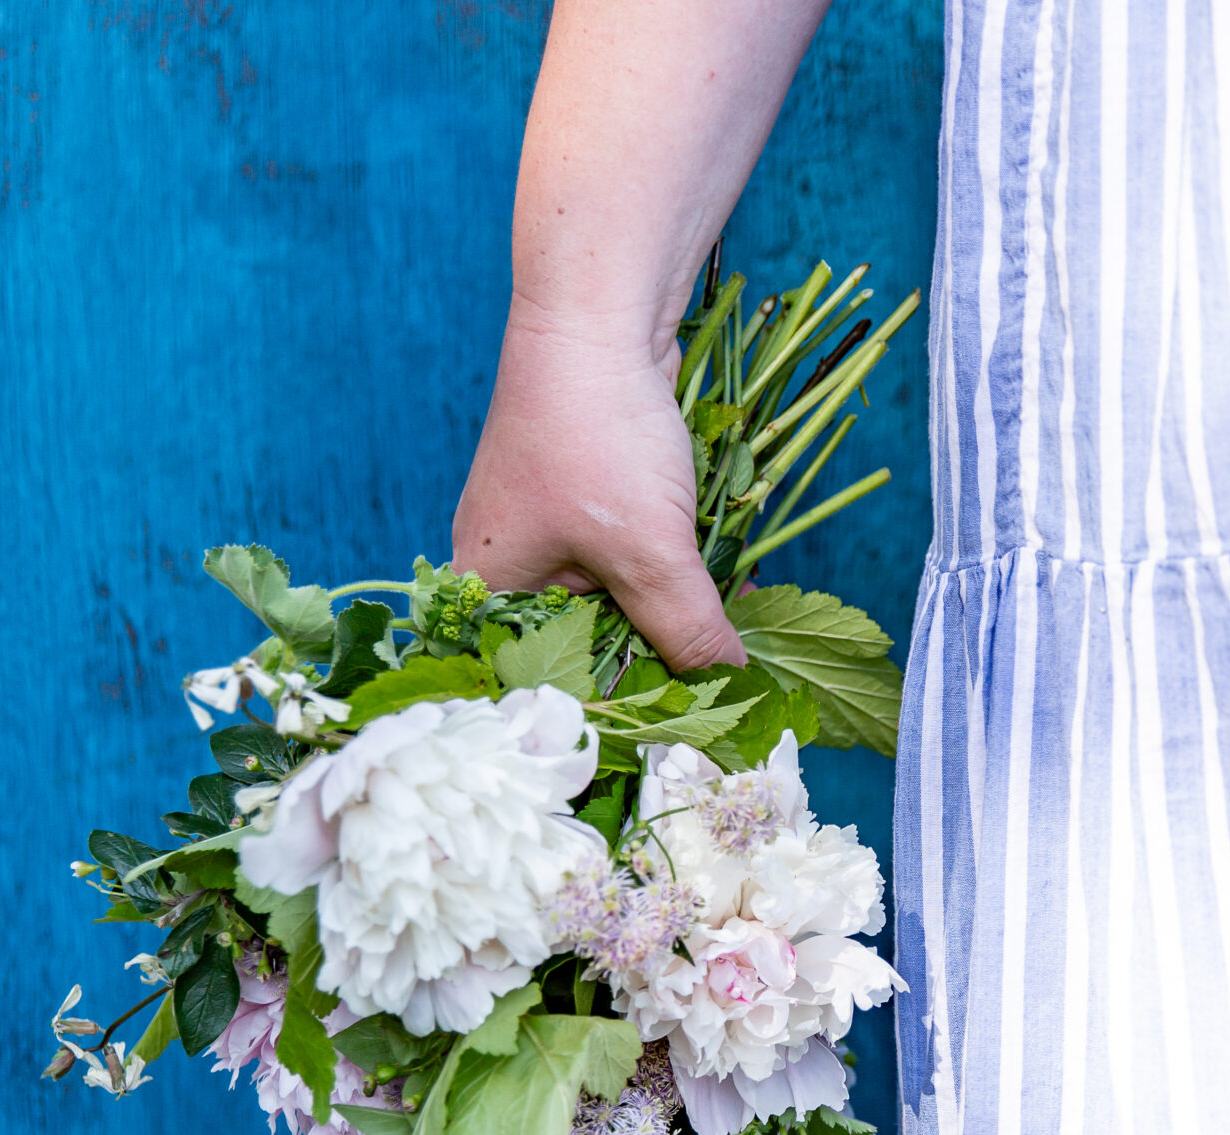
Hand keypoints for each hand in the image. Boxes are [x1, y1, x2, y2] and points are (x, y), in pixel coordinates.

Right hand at [452, 295, 746, 670]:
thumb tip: (730, 685)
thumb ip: (687, 627)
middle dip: (658, 655)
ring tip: (739, 639)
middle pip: (588, 641)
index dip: (616, 703)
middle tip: (724, 686)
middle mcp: (509, 565)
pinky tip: (733, 585)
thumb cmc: (599, 434)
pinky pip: (635, 554)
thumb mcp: (650, 550)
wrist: (599, 315)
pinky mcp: (588, 497)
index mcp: (490, 590)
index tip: (682, 724)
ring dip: (678, 610)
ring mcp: (547, 528)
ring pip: (621, 597)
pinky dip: (680, 568)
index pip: (549, 676)